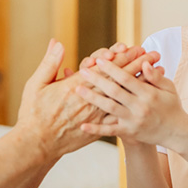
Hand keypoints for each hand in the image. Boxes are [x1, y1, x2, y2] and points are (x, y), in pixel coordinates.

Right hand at [17, 40, 162, 157]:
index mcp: (75, 87)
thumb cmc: (33, 113)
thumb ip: (49, 63)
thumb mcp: (37, 84)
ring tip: (154, 73)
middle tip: (152, 54)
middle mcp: (89, 101)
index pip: (104, 68)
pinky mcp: (96, 128)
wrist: (36, 144)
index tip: (134, 47)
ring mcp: (94, 116)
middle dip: (136, 65)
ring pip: (122, 96)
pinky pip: (119, 115)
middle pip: (118, 80)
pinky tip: (143, 100)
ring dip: (138, 83)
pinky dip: (133, 105)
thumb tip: (58, 43)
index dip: (120, 57)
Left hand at [76, 58, 183, 146]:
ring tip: (78, 89)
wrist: (176, 132)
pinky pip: (110, 131)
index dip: (113, 69)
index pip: (127, 79)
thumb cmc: (171, 105)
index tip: (100, 59)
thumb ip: (155, 76)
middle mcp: (140, 107)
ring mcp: (133, 121)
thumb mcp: (169, 88)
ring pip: (109, 109)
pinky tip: (82, 126)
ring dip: (93, 99)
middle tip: (83, 71)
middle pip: (115, 92)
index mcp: (149, 94)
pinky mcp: (129, 133)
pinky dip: (96, 129)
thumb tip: (144, 63)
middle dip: (98, 80)